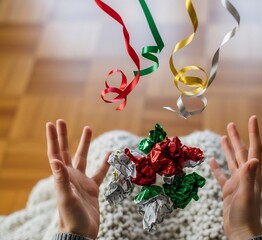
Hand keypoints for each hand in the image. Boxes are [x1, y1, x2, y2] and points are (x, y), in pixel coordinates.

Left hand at [46, 119, 109, 238]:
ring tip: (88, 128)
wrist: (81, 233)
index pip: (56, 153)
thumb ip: (61, 179)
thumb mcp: (66, 198)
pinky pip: (99, 172)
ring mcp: (82, 182)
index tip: (51, 124)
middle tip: (62, 120)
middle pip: (66, 151)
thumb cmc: (71, 217)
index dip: (54, 139)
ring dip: (84, 144)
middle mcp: (71, 176)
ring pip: (83, 158)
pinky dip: (105, 162)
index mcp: (63, 176)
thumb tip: (54, 160)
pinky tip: (111, 154)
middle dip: (64, 136)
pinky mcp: (92, 188)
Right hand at [209, 116, 261, 239]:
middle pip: (241, 152)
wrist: (241, 232)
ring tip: (223, 136)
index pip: (254, 149)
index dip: (254, 133)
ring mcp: (237, 183)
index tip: (252, 118)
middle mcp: (246, 176)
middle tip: (231, 123)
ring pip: (232, 161)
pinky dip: (217, 167)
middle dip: (237, 137)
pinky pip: (222, 176)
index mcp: (252, 174)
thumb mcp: (246, 194)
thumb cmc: (246, 215)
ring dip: (228, 149)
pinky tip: (212, 160)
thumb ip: (248, 177)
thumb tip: (253, 159)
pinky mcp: (229, 191)